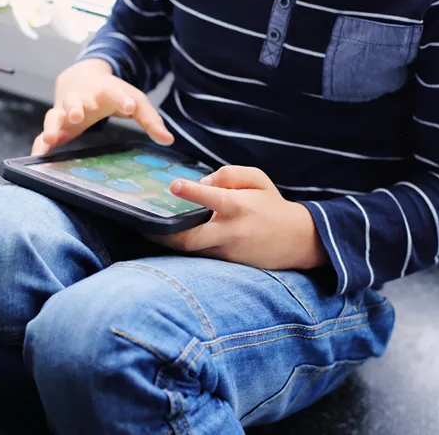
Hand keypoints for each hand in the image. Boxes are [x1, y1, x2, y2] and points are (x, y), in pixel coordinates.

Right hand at [31, 58, 173, 153]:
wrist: (81, 77)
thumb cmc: (111, 92)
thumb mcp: (133, 100)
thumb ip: (150, 119)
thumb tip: (168, 140)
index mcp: (104, 91)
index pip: (114, 92)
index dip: (121, 99)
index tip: (129, 106)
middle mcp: (82, 99)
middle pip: (76, 101)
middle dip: (76, 108)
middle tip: (78, 116)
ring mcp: (65, 110)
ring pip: (55, 114)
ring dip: (52, 125)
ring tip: (51, 137)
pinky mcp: (56, 123)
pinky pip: (43, 133)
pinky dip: (39, 144)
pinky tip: (37, 156)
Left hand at [147, 166, 327, 270]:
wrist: (297, 241)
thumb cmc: (273, 205)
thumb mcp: (258, 179)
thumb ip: (230, 174)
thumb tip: (203, 182)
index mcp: (239, 207)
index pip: (212, 198)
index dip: (192, 192)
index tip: (173, 185)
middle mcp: (231, 232)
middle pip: (189, 238)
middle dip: (162, 234)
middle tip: (141, 225)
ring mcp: (228, 252)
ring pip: (191, 250)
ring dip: (168, 242)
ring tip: (146, 231)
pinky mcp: (227, 264)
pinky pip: (200, 255)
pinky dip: (184, 247)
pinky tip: (169, 238)